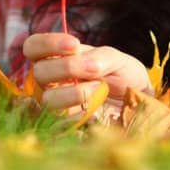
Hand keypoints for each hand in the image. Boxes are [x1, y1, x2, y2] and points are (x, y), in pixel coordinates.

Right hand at [22, 32, 151, 119]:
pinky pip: (62, 123)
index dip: (47, 44)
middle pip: (39, 72)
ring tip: (99, 89)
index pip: (33, 47)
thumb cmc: (122, 74)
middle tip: (93, 69)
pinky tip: (97, 110)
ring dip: (75, 93)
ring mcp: (56, 104)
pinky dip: (82, 114)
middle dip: (66, 67)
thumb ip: (101, 56)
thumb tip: (88, 66)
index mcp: (58, 57)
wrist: (137, 102)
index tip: (74, 45)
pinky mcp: (65, 125)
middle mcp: (51, 80)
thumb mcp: (117, 59)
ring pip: (47, 99)